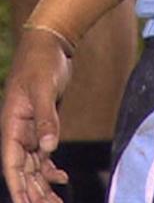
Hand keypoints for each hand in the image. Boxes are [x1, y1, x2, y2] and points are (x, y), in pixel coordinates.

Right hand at [2, 30, 72, 202]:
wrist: (49, 46)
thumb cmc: (42, 64)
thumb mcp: (44, 89)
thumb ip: (47, 118)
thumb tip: (48, 148)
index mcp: (10, 126)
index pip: (11, 164)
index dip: (18, 186)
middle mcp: (16, 133)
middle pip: (22, 170)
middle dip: (33, 192)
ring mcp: (29, 131)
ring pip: (33, 166)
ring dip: (42, 185)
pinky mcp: (43, 126)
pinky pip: (43, 154)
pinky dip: (50, 168)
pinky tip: (62, 178)